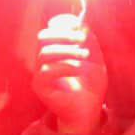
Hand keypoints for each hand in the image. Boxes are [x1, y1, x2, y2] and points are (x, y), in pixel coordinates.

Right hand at [33, 17, 107, 134]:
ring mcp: (40, 73)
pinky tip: (79, 70)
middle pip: (42, 37)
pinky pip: (46, 71)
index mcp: (56, 51)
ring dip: (67, 51)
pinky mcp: (40, 87)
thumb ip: (88, 41)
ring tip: (84, 56)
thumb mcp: (95, 59)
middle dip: (63, 34)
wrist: (89, 110)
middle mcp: (45, 60)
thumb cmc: (91, 86)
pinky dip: (65, 67)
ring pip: (45, 53)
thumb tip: (79, 23)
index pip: (50, 30)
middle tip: (81, 39)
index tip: (77, 25)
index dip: (60, 24)